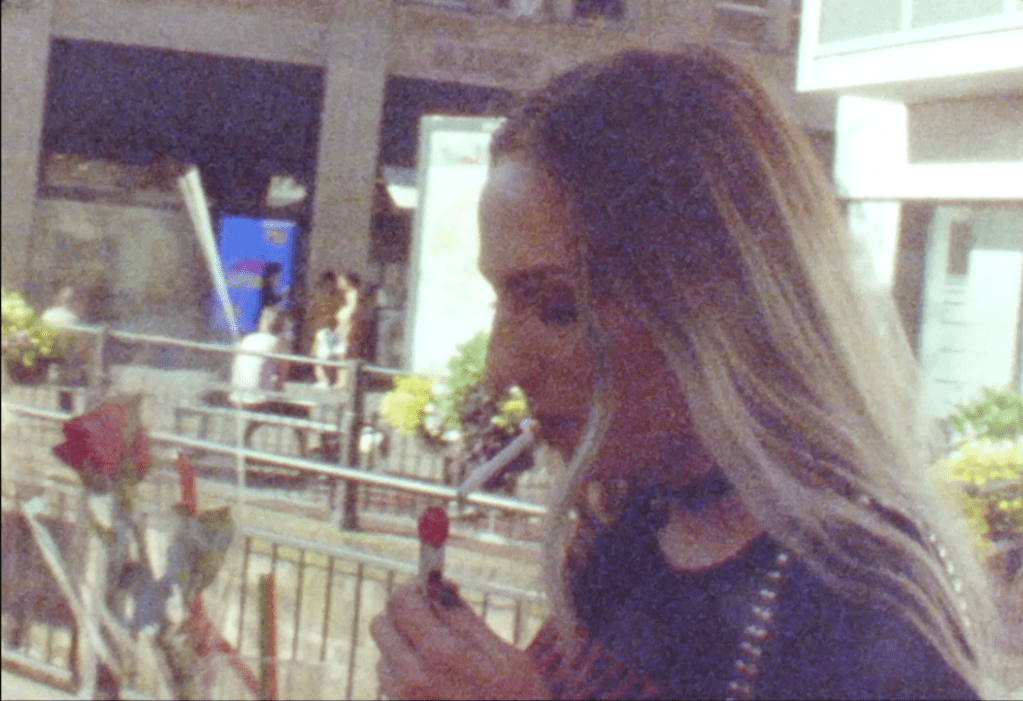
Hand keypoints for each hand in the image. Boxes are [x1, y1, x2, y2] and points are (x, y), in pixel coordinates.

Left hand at [370, 581, 548, 699]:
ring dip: (403, 645)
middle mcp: (411, 677)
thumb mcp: (504, 655)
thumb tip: (436, 585)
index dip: (414, 589)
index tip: (431, 590)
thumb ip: (463, 618)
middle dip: (403, 615)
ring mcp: (403, 700)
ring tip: (440, 657)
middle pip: (381, 624)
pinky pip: (389, 681)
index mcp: (440, 654)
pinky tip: (435, 681)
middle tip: (434, 620)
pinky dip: (404, 671)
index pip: (401, 601)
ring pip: (383, 653)